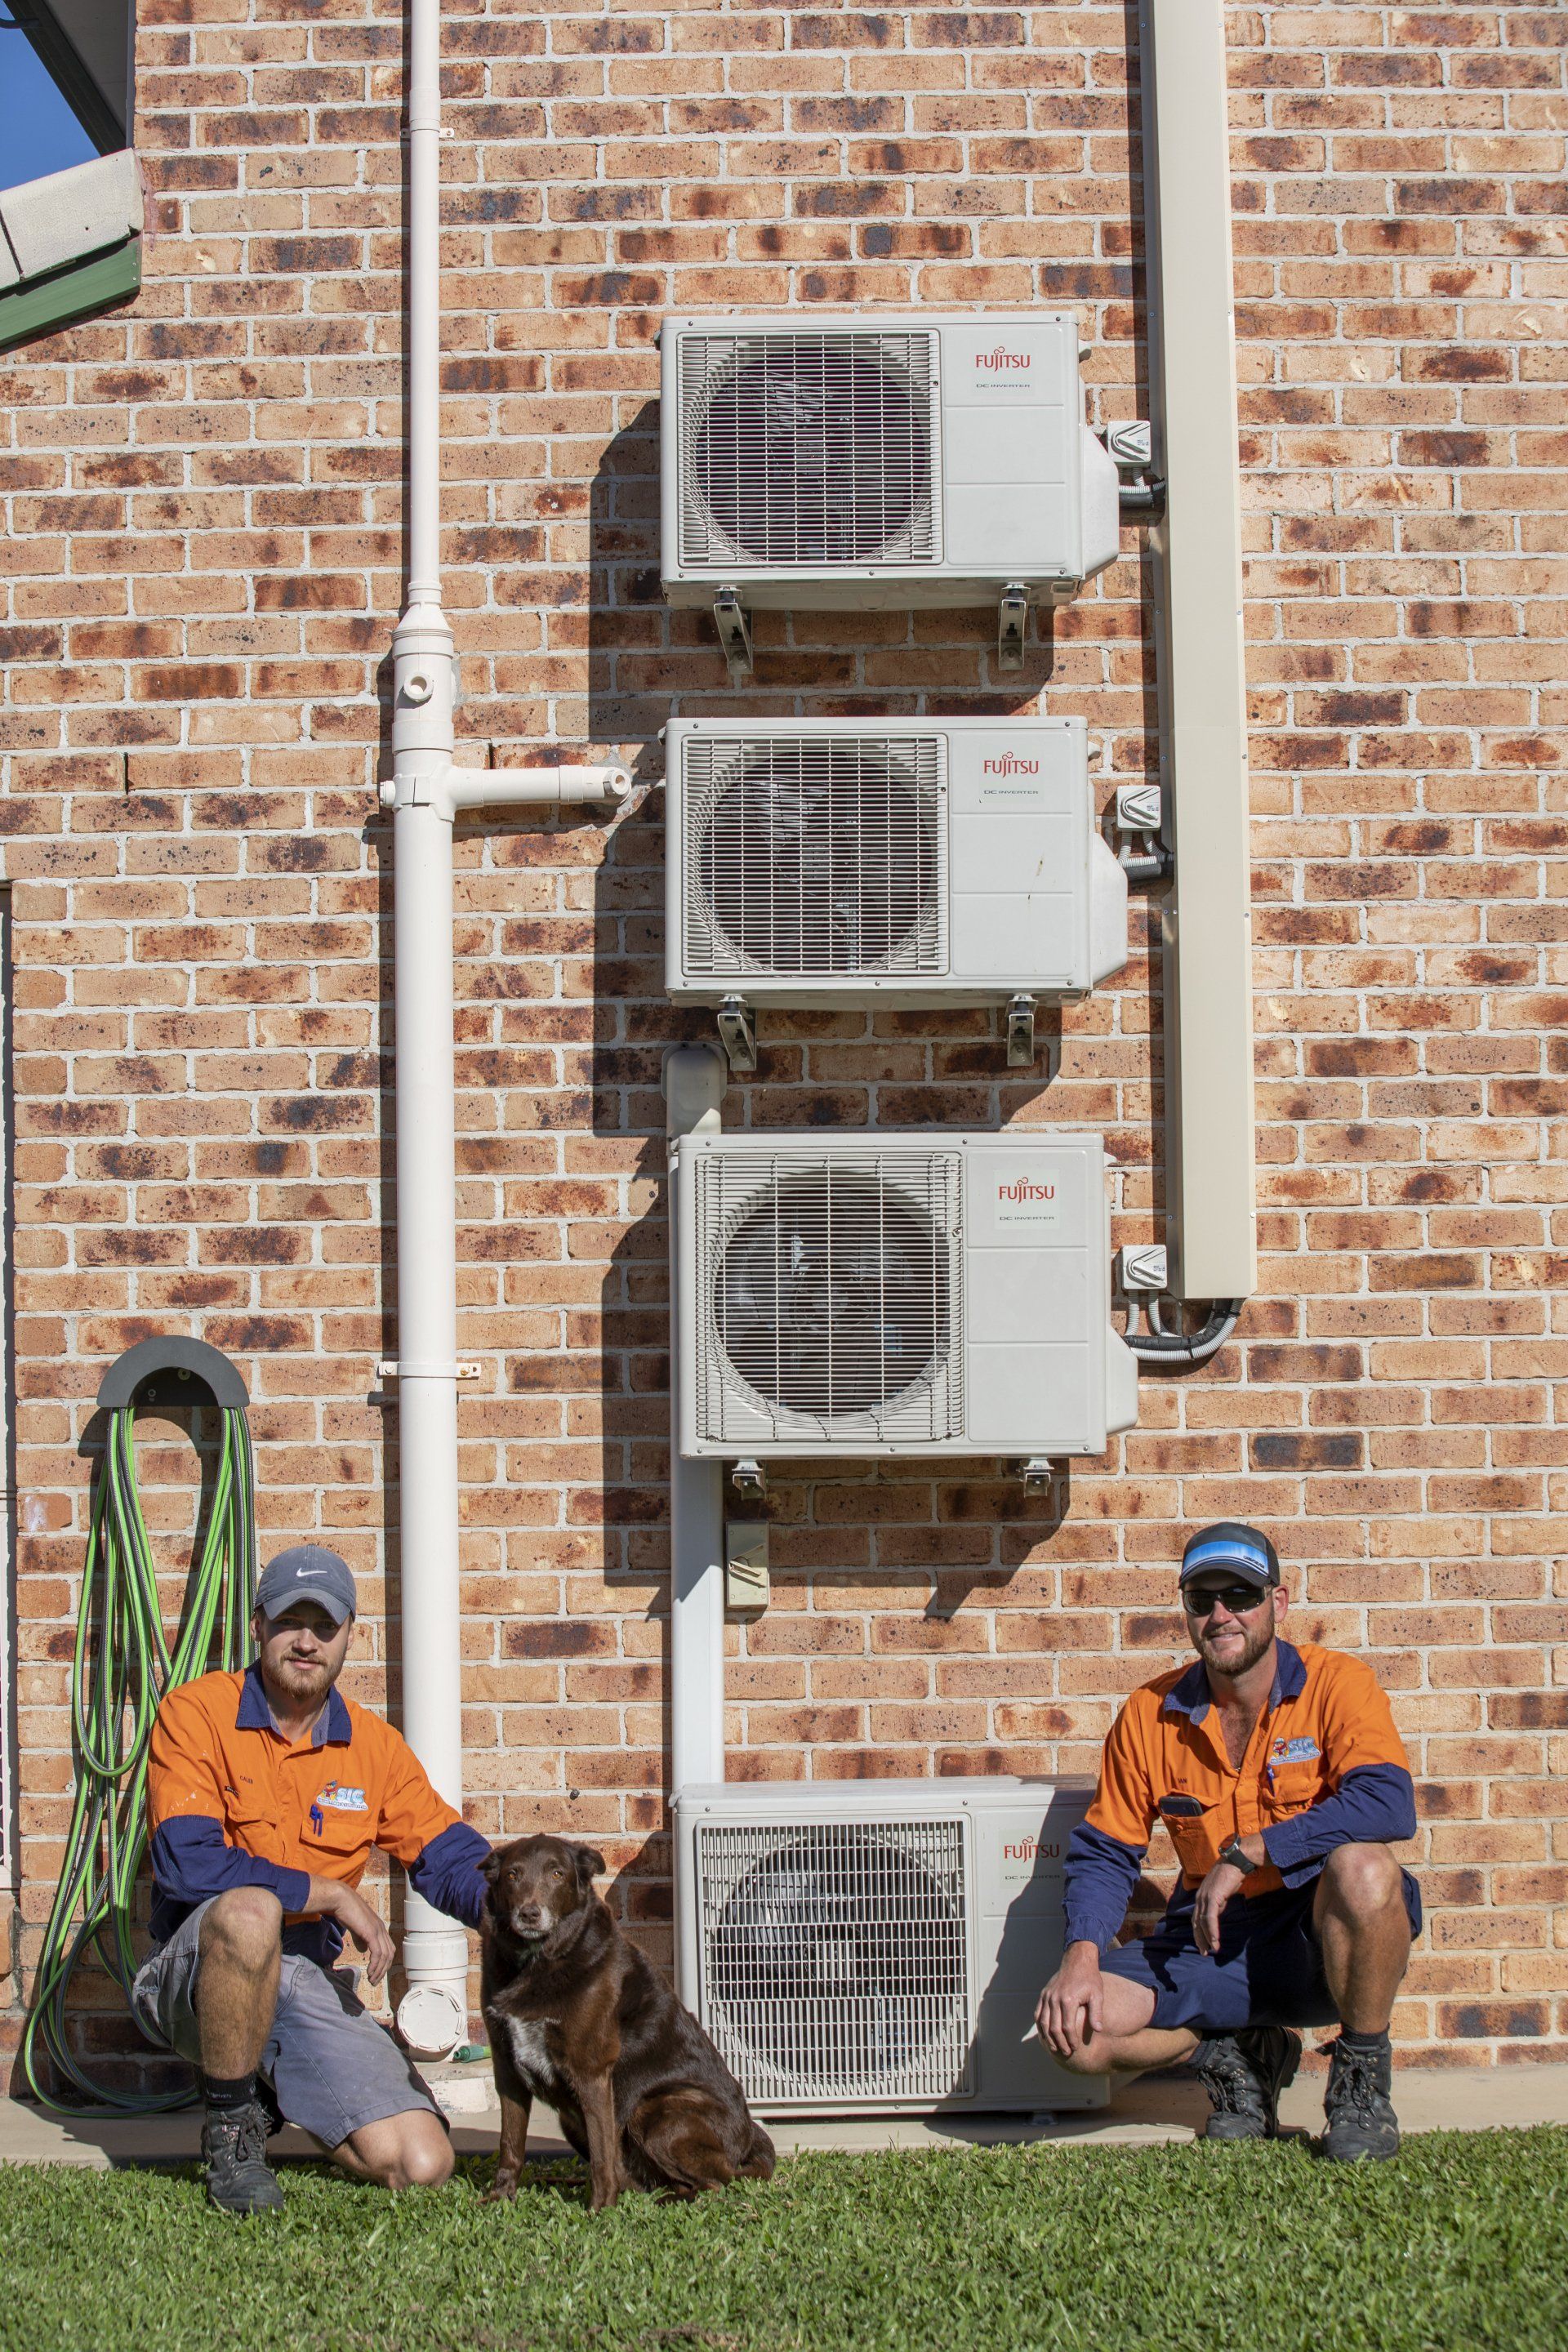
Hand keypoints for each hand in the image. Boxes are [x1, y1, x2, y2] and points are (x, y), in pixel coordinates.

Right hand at [309, 1876, 394, 1984]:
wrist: (340, 1900)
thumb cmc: (345, 1911)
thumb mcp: (356, 1927)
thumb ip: (361, 1938)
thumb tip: (363, 1949)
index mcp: (379, 1927)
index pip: (388, 1948)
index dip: (384, 1963)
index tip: (377, 1973)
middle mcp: (381, 1929)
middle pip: (389, 1954)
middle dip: (383, 1970)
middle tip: (374, 1981)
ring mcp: (377, 1930)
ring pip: (385, 1956)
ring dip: (379, 1971)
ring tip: (371, 1980)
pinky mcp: (371, 1933)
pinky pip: (377, 1953)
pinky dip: (375, 1965)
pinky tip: (369, 1972)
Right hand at [1034, 1941, 1103, 2060]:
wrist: (1077, 1961)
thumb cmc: (1089, 1979)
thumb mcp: (1097, 1995)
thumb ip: (1096, 2013)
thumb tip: (1098, 2030)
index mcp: (1068, 1999)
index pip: (1067, 2027)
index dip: (1071, 2040)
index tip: (1076, 2048)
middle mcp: (1055, 1998)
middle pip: (1053, 2027)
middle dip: (1060, 2042)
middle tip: (1066, 2052)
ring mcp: (1047, 1996)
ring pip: (1043, 2022)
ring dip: (1048, 2037)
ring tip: (1054, 2048)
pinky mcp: (1044, 1994)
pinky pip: (1038, 2013)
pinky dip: (1040, 2026)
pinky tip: (1045, 2035)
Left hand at [1191, 1861, 1245, 1956]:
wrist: (1235, 1862)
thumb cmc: (1231, 1876)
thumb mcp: (1222, 1893)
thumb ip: (1217, 1903)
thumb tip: (1217, 1914)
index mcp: (1201, 1896)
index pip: (1196, 1917)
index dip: (1198, 1932)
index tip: (1202, 1944)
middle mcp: (1200, 1897)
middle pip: (1196, 1922)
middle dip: (1199, 1938)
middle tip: (1203, 1952)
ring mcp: (1205, 1897)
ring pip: (1202, 1922)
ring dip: (1207, 1938)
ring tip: (1212, 1950)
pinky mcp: (1213, 1898)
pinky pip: (1210, 1918)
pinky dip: (1211, 1931)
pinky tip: (1215, 1941)